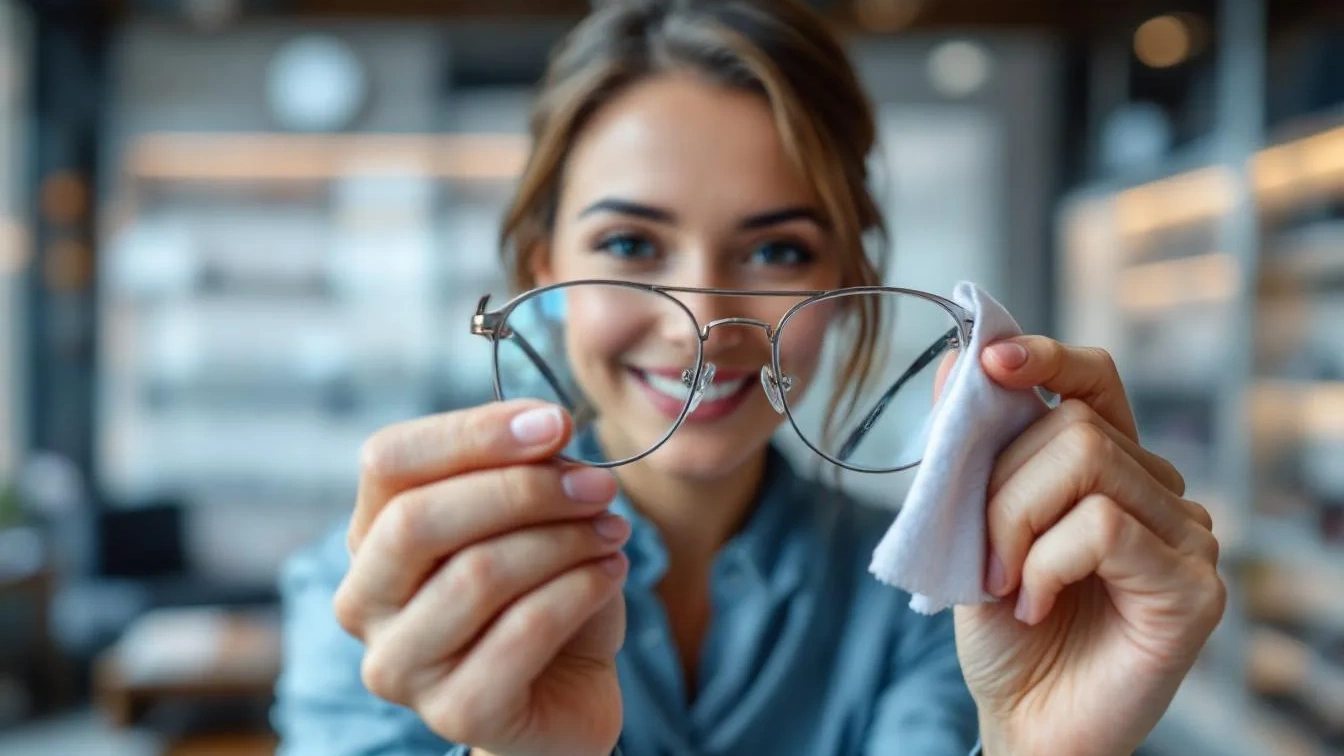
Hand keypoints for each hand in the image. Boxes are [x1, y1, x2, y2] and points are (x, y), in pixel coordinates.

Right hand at [334, 400, 629, 755]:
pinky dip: (580, 589)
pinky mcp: (455, 713)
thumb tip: (546, 428)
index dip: (472, 433)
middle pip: (417, 520)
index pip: (388, 460)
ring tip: (615, 531)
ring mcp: (400, 665)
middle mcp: (364, 601)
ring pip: (476, 575)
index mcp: (369, 535)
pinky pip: (523, 632)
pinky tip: (612, 573)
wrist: (567, 692)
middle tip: (598, 487)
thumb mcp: (533, 518)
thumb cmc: (541, 592)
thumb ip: (525, 471)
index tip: (555, 423)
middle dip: (522, 490)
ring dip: (563, 541)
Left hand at [952, 336, 1226, 755]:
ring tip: (1003, 582)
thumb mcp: (971, 530)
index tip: (992, 361)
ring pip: (1088, 467)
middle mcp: (1160, 495)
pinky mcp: (1194, 588)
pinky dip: (1045, 563)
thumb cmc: (1003, 631)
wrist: (1024, 723)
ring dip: (1014, 524)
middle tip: (980, 552)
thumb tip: (959, 361)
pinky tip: (1033, 604)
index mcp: (1110, 471)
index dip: (1049, 358)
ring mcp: (1187, 539)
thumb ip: (972, 454)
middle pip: (1076, 425)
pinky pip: (1104, 528)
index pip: (1096, 382)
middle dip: (1001, 483)